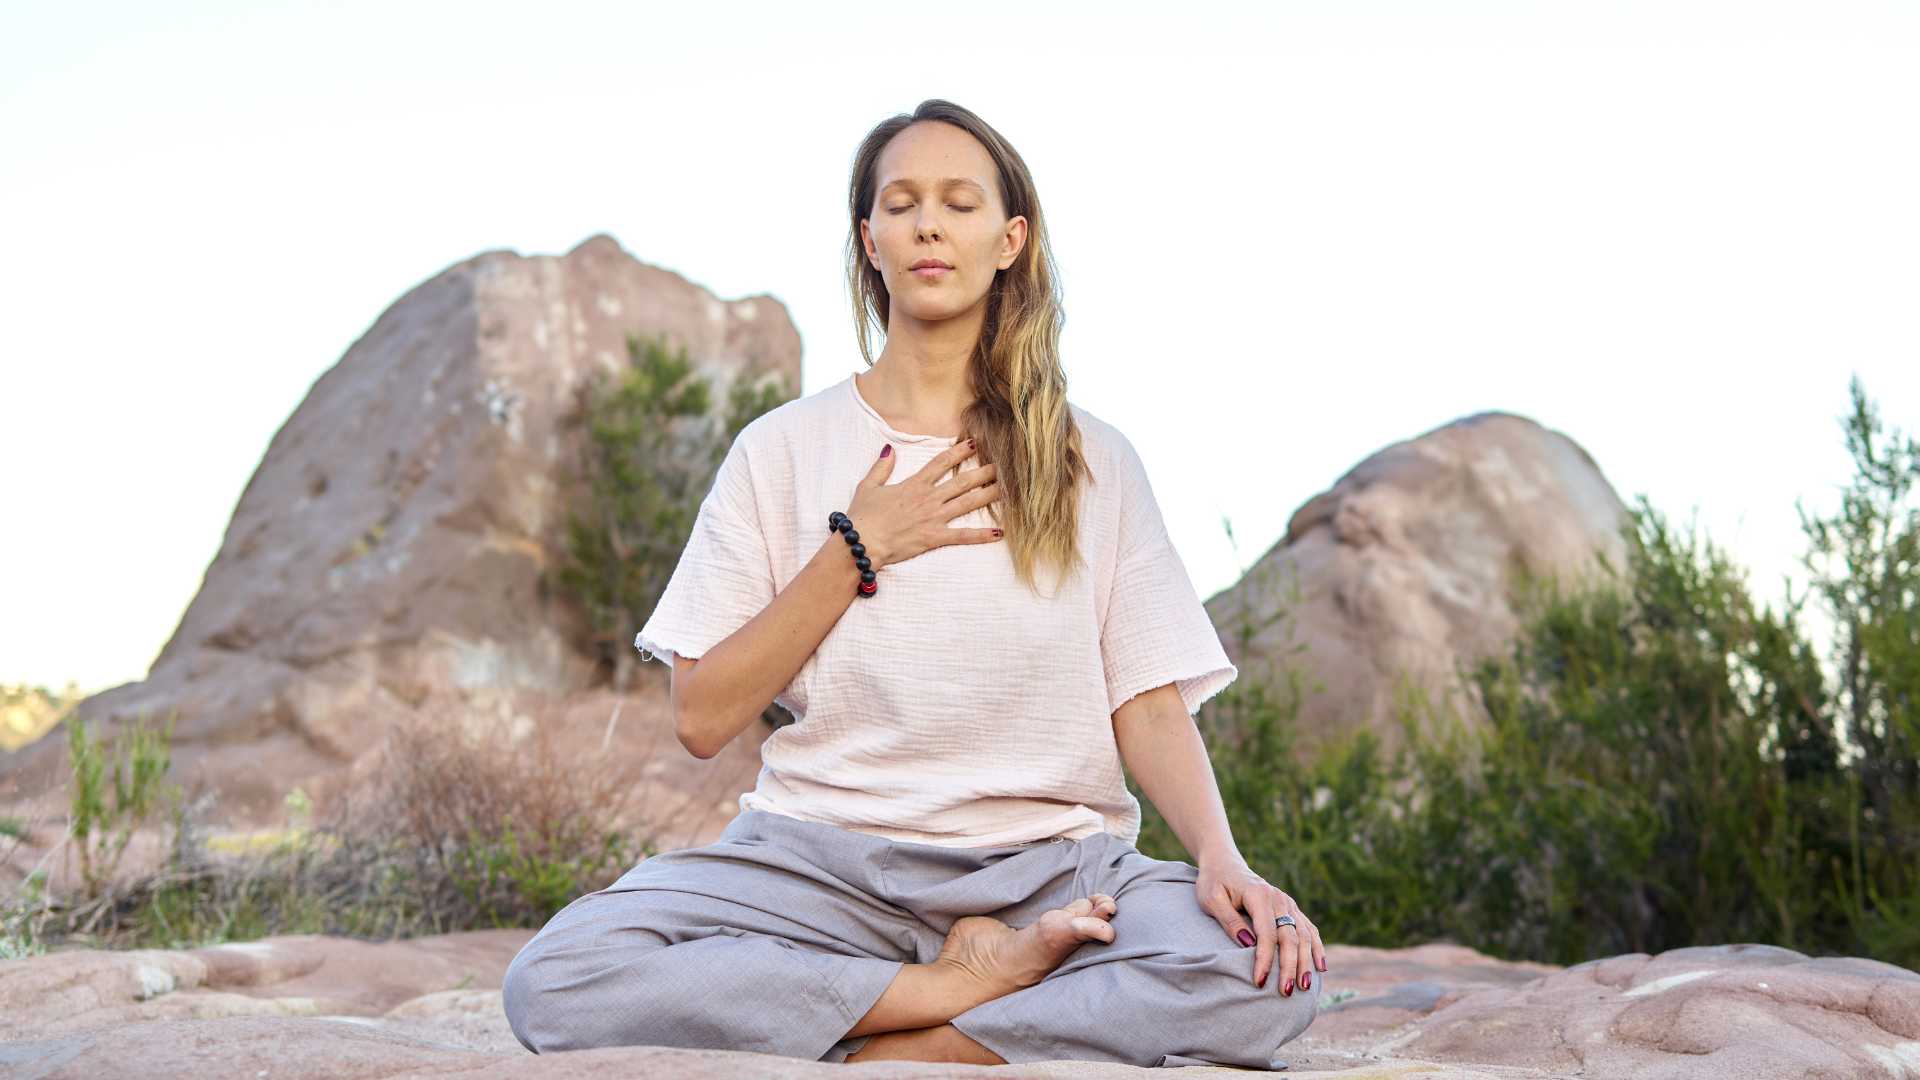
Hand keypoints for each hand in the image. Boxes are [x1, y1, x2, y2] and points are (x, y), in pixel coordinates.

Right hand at [845, 438, 1002, 569]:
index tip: (975, 443)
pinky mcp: (934, 537)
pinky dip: (981, 535)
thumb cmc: (863, 516)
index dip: (959, 451)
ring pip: (968, 503)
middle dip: (984, 472)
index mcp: (914, 484)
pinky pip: (962, 535)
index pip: (941, 462)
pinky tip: (999, 532)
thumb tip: (889, 449)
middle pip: (962, 481)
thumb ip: (881, 467)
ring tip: (1009, 489)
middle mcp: (928, 498)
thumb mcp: (868, 486)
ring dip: (989, 495)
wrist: (861, 541)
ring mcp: (933, 517)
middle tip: (1004, 465)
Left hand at [1194, 852, 1327, 994]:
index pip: (1267, 933)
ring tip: (1305, 987)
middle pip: (1290, 937)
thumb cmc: (1214, 883)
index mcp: (1259, 895)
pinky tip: (1321, 967)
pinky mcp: (1290, 908)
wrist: (1224, 864)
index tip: (1259, 981)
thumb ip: (1229, 920)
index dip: (1265, 959)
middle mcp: (1278, 899)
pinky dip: (1316, 948)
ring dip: (1306, 962)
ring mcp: (1287, 903)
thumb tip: (1248, 944)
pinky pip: (1309, 929)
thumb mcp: (1211, 900)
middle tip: (1285, 992)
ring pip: (1304, 935)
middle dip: (1289, 967)